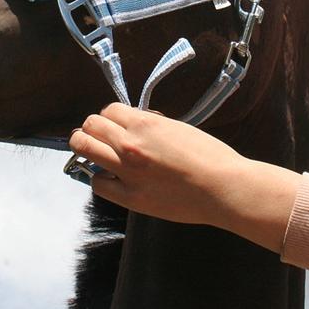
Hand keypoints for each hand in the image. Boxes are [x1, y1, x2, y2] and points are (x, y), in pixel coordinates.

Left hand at [69, 103, 300, 252]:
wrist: (223, 188)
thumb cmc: (210, 157)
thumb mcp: (179, 128)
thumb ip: (153, 125)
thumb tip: (135, 124)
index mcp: (145, 123)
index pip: (109, 110)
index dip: (111, 116)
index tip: (114, 123)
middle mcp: (130, 144)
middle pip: (90, 126)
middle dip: (92, 128)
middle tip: (96, 135)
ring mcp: (127, 172)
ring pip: (85, 149)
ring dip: (86, 146)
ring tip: (91, 151)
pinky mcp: (130, 197)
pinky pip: (97, 183)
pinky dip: (100, 178)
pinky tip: (110, 177)